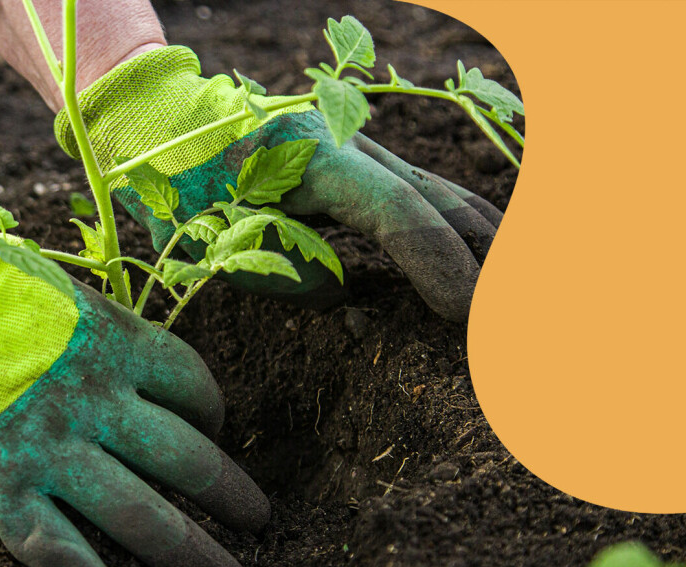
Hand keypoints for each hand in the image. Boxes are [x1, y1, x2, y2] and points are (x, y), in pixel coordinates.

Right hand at [0, 232, 268, 566]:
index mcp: (113, 340)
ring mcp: (50, 451)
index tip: (213, 429)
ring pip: (142, 515)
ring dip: (194, 554)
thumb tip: (121, 358)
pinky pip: (64, 555)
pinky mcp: (0, 490)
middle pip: (187, 459)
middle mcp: (95, 401)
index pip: (192, 384)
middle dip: (232, 496)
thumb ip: (94, 326)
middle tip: (259, 522)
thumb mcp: (50, 288)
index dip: (214, 413)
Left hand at [55, 46, 503, 320]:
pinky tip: (481, 261)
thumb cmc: (190, 190)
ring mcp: (362, 152)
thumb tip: (351, 296)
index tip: (466, 312)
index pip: (399, 215)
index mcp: (316, 161)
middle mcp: (352, 148)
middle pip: (441, 198)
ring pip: (441, 194)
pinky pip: (421, 198)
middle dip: (486, 254)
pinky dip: (453, 229)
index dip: (439, 263)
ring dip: (482, 241)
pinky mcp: (361, 165)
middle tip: (519, 312)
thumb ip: (295, 275)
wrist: (171, 130)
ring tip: (514, 293)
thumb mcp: (224, 243)